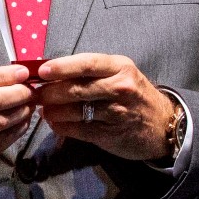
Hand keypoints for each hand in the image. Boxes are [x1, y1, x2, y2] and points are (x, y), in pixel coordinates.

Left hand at [34, 53, 172, 160]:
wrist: (162, 125)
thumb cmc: (133, 94)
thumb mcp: (119, 74)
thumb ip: (90, 72)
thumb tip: (49, 71)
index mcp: (119, 67)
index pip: (87, 63)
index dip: (62, 67)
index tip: (42, 71)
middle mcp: (120, 88)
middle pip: (76, 88)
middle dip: (50, 92)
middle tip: (36, 95)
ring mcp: (116, 112)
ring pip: (74, 111)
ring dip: (52, 111)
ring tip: (43, 109)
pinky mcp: (110, 134)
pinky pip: (78, 130)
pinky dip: (61, 126)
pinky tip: (55, 123)